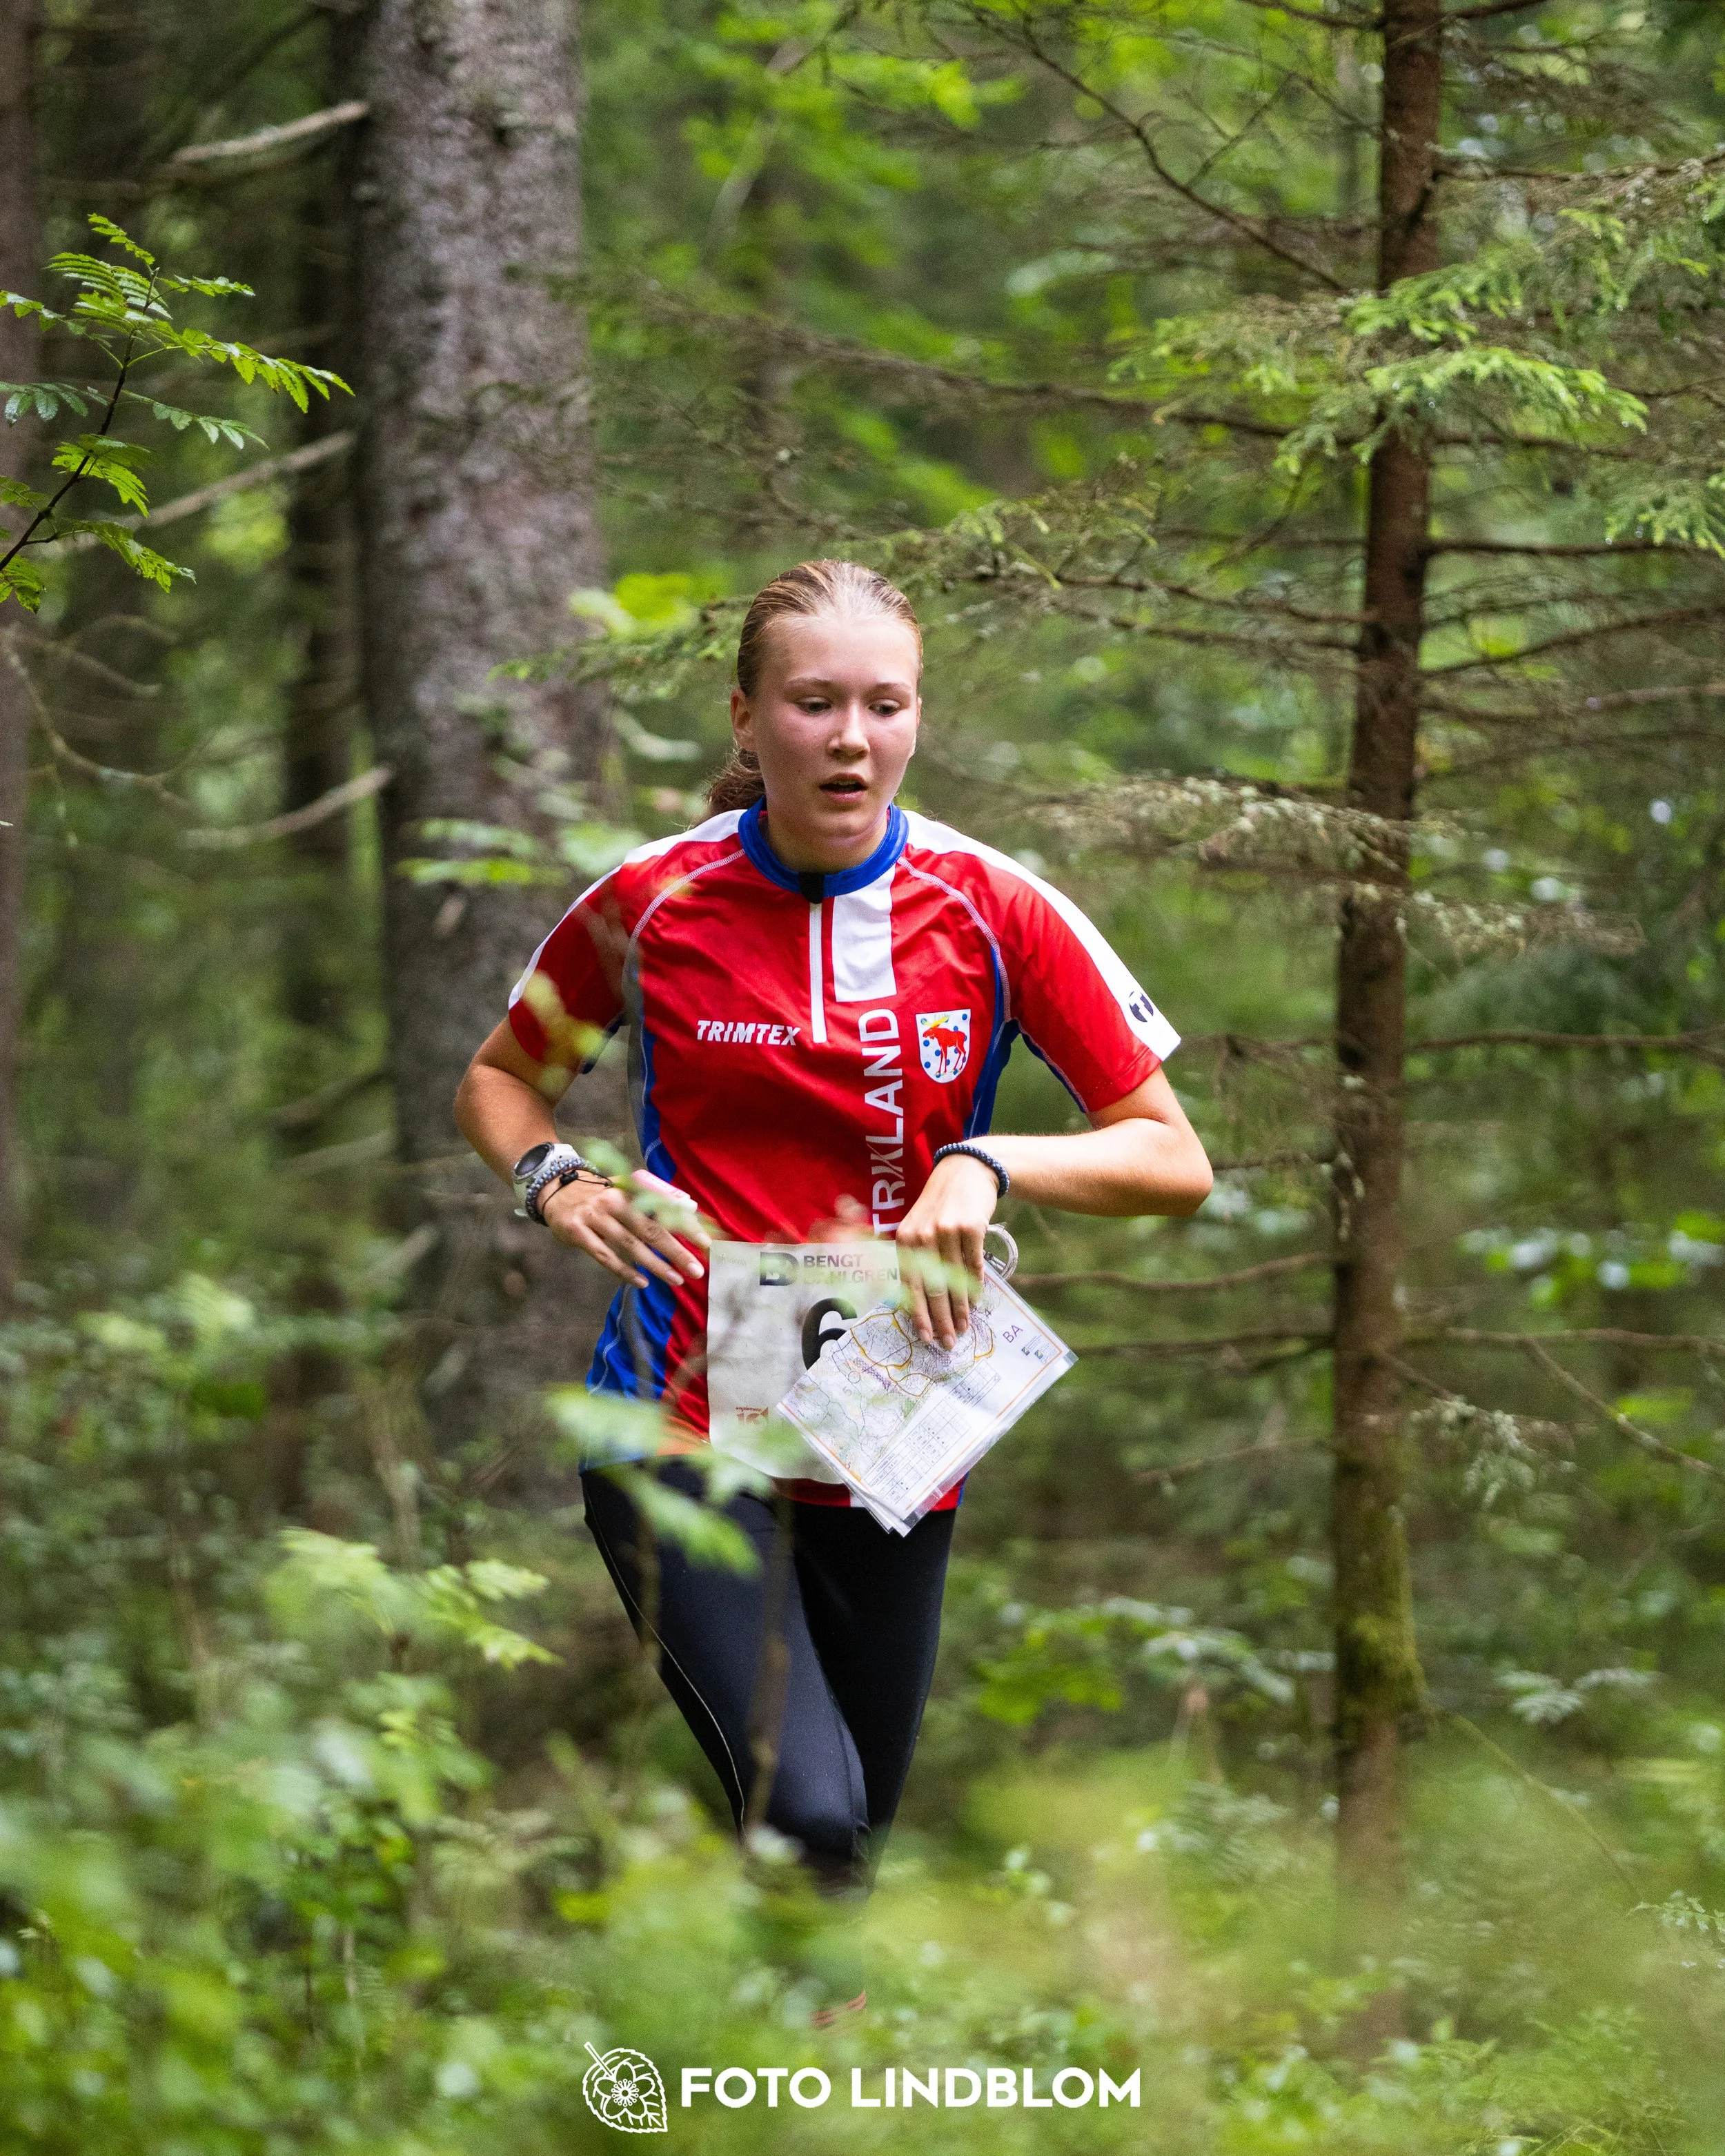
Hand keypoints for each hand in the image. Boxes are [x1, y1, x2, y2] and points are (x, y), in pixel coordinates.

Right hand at [542, 1173, 708, 1290]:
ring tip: (676, 1279)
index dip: (686, 1226)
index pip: (664, 1209)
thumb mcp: (624, 1189)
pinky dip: (624, 1270)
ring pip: (630, 1245)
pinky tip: (641, 1282)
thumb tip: (689, 1207)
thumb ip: (653, 1198)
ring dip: (655, 1265)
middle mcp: (613, 1201)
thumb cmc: (600, 1195)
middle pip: (651, 1229)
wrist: (556, 1190)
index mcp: (629, 1189)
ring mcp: (594, 1217)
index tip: (706, 1244)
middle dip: (676, 1251)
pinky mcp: (577, 1232)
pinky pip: (604, 1256)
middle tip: (696, 1270)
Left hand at [896, 1153, 996, 1348]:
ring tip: (964, 1329)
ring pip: (955, 1282)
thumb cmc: (940, 1204)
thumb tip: (925, 1301)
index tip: (926, 1338)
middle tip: (948, 1343)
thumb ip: (919, 1258)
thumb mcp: (920, 1226)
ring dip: (961, 1310)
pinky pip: (974, 1266)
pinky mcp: (971, 1228)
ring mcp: (947, 1232)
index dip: (918, 1314)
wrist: (965, 1171)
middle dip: (941, 1320)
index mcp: (905, 1239)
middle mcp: (923, 1236)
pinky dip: (976, 1288)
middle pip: (932, 1289)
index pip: (909, 1286)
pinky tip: (977, 1304)